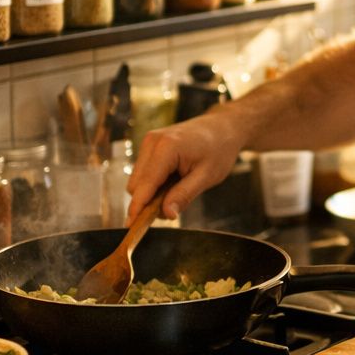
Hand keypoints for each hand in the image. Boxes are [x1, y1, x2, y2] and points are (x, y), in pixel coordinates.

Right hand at [125, 114, 243, 222]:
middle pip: (136, 185)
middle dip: (148, 202)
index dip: (137, 207)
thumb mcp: (207, 177)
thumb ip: (184, 195)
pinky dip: (154, 183)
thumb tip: (166, 214)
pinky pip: (143, 172)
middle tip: (173, 209)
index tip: (131, 227)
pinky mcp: (150, 145)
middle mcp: (152, 142)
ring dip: (151, 193)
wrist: (223, 127)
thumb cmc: (219, 149)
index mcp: (166, 147)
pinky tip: (173, 181)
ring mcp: (149, 141)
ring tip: (178, 190)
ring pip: (138, 180)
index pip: (145, 185)